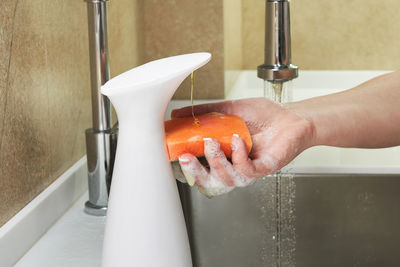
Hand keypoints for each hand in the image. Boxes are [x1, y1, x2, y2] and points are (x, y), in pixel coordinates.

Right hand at [171, 97, 314, 196]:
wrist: (292, 116)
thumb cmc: (263, 115)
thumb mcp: (229, 110)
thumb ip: (205, 113)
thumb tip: (178, 113)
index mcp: (224, 156)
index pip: (201, 168)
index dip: (187, 167)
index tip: (174, 154)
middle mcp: (234, 166)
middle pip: (210, 181)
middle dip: (196, 172)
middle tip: (185, 158)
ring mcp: (248, 169)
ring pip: (226, 179)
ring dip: (216, 162)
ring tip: (212, 142)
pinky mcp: (264, 168)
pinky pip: (247, 171)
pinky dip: (238, 156)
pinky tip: (237, 140)